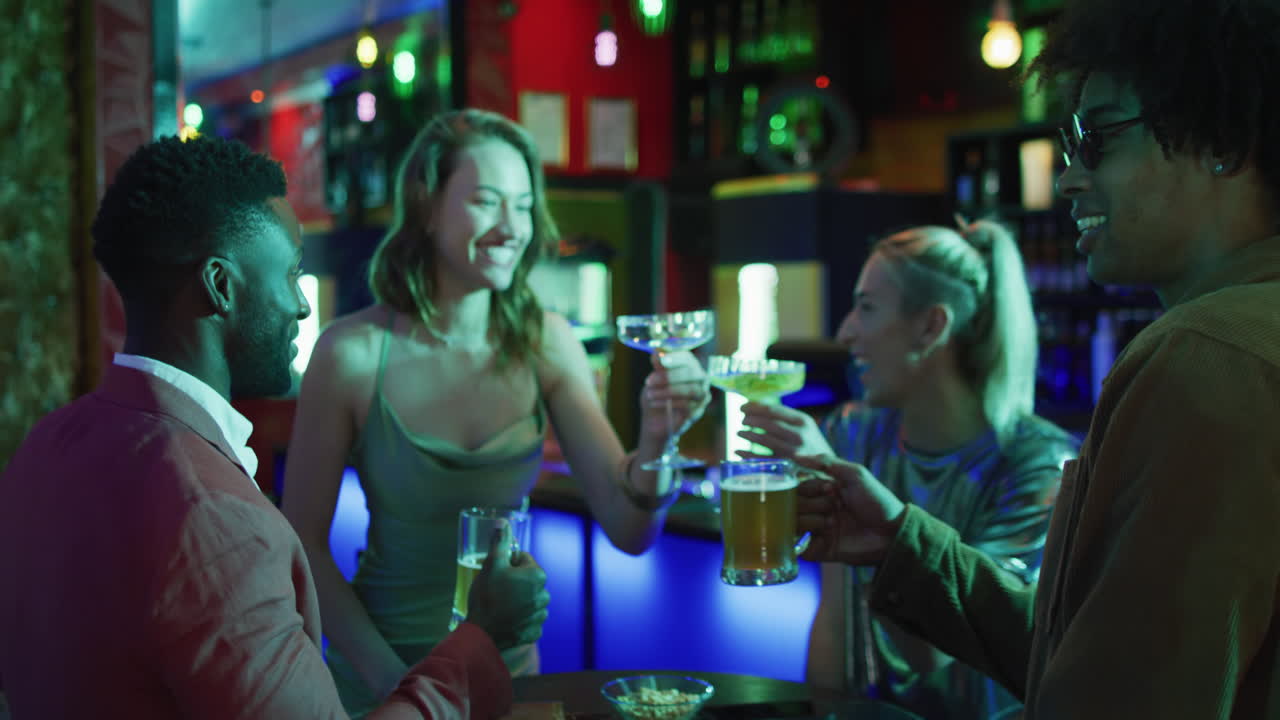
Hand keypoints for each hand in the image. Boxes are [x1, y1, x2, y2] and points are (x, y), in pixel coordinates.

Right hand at [465, 527, 549, 649]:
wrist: (481, 634)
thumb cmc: (487, 597)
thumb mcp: (491, 564)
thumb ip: (500, 542)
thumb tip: (504, 521)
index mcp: (537, 575)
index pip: (523, 559)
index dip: (507, 564)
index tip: (496, 573)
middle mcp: (544, 594)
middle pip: (527, 580)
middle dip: (514, 582)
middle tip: (496, 590)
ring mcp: (540, 615)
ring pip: (528, 599)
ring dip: (517, 600)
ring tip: (499, 606)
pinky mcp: (534, 631)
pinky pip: (527, 619)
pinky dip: (518, 618)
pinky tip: (505, 619)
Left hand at [639, 351, 710, 440]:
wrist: (655, 419)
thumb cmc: (657, 393)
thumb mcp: (654, 377)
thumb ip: (658, 365)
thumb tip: (657, 351)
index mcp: (691, 366)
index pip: (688, 358)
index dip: (675, 357)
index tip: (661, 360)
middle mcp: (701, 379)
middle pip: (691, 373)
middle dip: (668, 376)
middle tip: (648, 381)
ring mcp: (702, 396)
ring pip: (690, 390)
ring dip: (667, 391)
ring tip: (649, 394)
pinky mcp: (697, 411)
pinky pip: (687, 405)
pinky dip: (668, 403)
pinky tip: (654, 403)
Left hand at [738, 402, 834, 459]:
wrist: (828, 467)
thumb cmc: (810, 442)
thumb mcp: (804, 425)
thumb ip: (784, 416)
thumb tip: (753, 405)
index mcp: (802, 420)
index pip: (772, 409)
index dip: (753, 407)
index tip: (742, 407)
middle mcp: (799, 435)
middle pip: (767, 423)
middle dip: (750, 420)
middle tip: (742, 421)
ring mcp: (793, 452)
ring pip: (763, 440)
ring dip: (747, 435)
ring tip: (740, 433)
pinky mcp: (787, 467)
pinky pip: (762, 460)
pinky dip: (747, 455)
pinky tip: (738, 451)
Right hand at [795, 454, 905, 566]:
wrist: (893, 534)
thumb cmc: (877, 501)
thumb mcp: (856, 474)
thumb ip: (827, 462)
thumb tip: (797, 456)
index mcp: (823, 492)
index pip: (798, 487)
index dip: (810, 487)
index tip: (830, 489)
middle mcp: (817, 510)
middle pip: (793, 505)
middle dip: (812, 504)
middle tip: (834, 507)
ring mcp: (817, 530)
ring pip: (793, 524)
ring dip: (811, 521)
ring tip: (832, 523)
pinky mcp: (819, 550)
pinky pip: (798, 548)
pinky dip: (805, 542)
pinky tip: (823, 536)